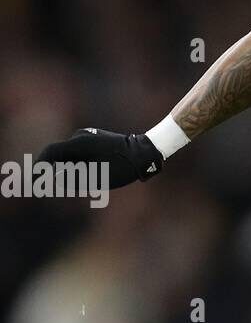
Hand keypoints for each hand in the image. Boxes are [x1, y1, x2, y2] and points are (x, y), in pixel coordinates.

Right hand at [36, 128, 163, 188]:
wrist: (144, 153)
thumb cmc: (122, 167)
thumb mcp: (97, 178)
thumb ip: (72, 179)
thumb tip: (52, 179)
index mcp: (79, 144)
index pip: (50, 153)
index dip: (40, 166)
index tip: (35, 179)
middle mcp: (80, 137)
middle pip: (58, 154)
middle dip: (52, 170)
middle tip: (48, 186)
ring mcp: (87, 136)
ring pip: (69, 154)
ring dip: (66, 168)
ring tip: (74, 184)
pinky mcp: (94, 139)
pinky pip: (78, 153)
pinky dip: (75, 164)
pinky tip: (84, 175)